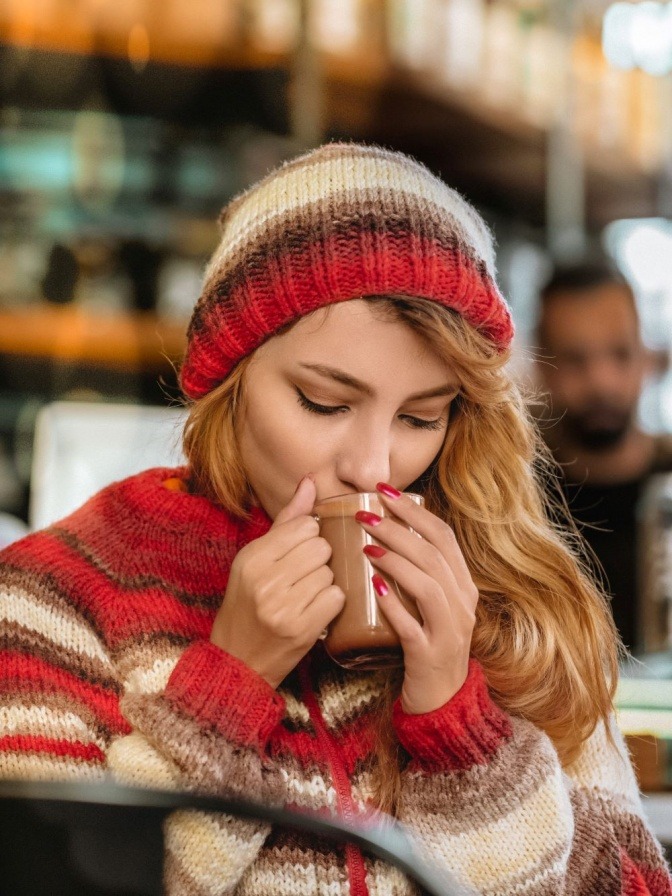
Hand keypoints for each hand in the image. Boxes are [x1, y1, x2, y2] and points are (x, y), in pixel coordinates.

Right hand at [210, 476, 344, 687]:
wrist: (237, 662)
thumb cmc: (248, 606)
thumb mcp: (255, 560)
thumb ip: (286, 520)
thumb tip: (310, 481)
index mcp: (251, 558)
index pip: (304, 526)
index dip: (309, 538)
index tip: (299, 553)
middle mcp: (264, 580)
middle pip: (321, 547)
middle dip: (319, 560)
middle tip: (303, 578)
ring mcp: (282, 607)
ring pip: (330, 573)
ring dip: (325, 583)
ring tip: (305, 596)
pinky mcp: (301, 630)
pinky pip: (337, 598)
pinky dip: (332, 604)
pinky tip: (315, 611)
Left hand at [357, 485, 477, 713]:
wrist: (443, 701)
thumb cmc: (428, 644)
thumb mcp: (430, 604)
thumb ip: (418, 573)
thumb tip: (386, 532)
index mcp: (463, 585)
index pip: (443, 536)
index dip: (414, 510)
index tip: (383, 491)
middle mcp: (463, 603)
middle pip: (434, 555)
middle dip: (398, 528)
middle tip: (365, 513)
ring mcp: (450, 630)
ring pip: (428, 585)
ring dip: (396, 561)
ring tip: (366, 546)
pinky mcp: (430, 655)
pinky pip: (412, 625)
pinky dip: (393, 604)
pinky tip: (373, 588)